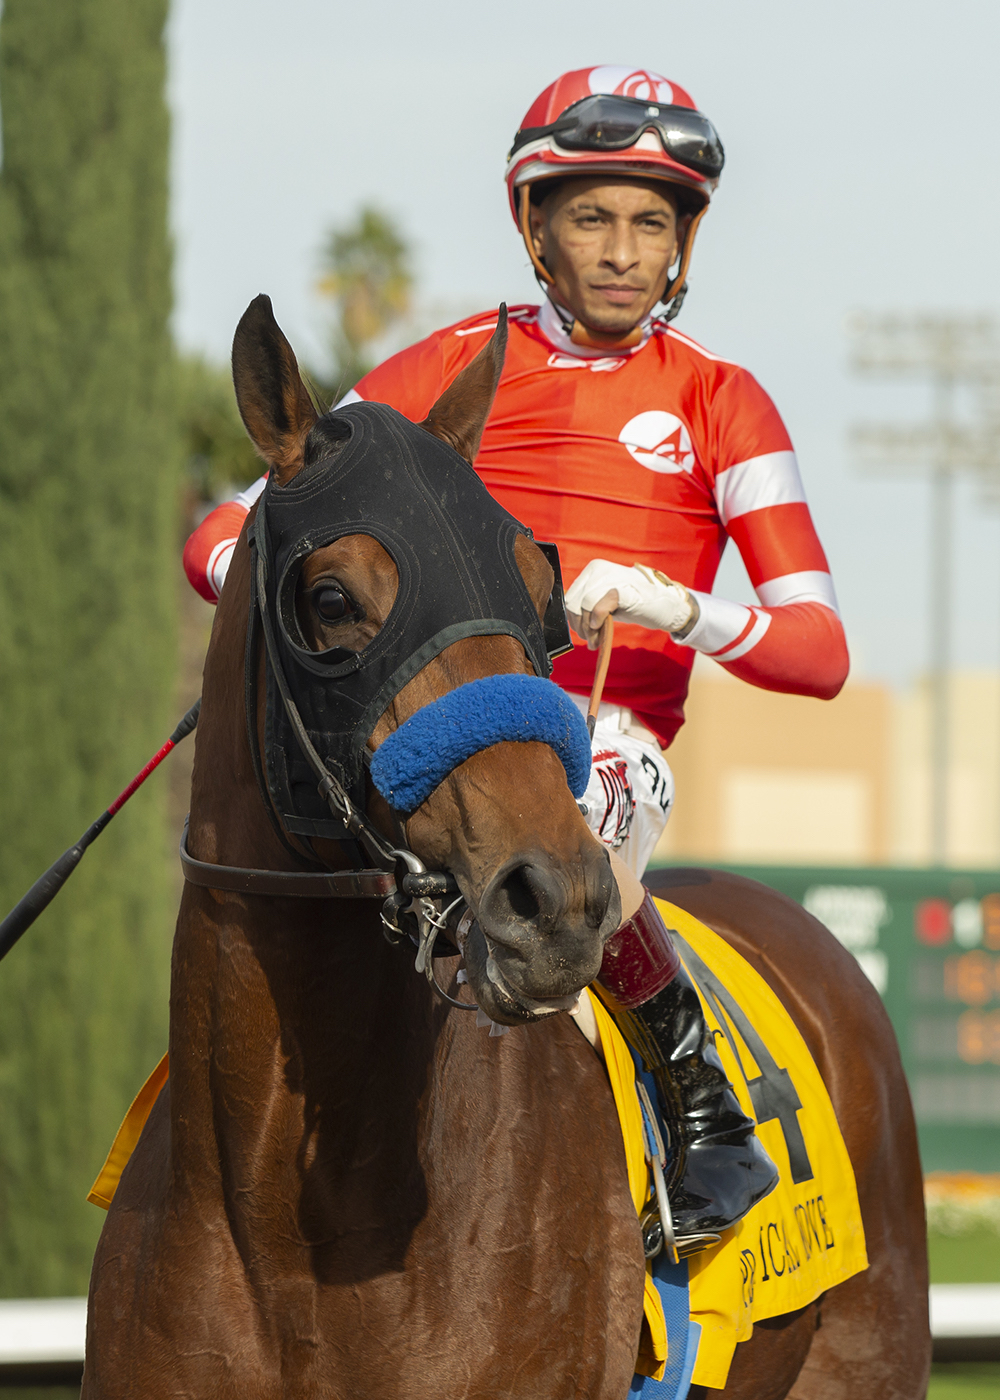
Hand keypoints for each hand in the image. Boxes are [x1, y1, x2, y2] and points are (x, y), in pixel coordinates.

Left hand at [565, 559, 698, 648]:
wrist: (664, 604)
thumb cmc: (634, 603)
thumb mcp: (605, 600)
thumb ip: (588, 604)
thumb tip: (571, 619)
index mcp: (593, 569)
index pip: (570, 596)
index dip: (572, 618)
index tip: (582, 632)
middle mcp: (599, 570)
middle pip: (574, 602)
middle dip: (579, 625)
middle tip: (589, 639)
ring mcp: (610, 578)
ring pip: (584, 606)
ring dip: (588, 628)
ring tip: (596, 640)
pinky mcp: (622, 590)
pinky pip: (598, 607)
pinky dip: (596, 620)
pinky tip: (601, 627)